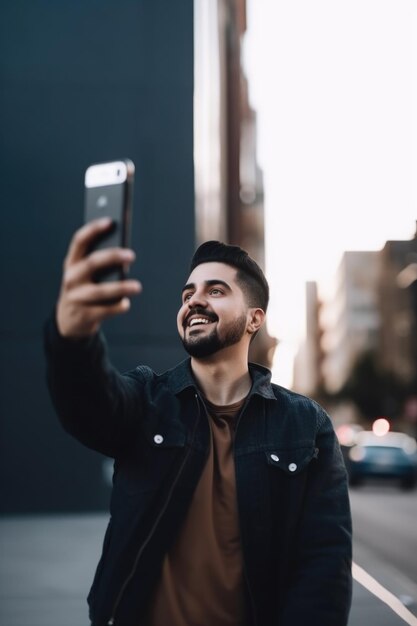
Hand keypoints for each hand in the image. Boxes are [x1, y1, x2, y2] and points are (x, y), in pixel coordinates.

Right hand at [56, 218, 141, 337]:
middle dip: (112, 256)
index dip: (93, 229)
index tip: (110, 221)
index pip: (79, 241)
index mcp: (71, 263)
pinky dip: (117, 307)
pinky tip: (126, 304)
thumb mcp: (85, 274)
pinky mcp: (84, 315)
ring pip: (100, 291)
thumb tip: (125, 256)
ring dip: (120, 287)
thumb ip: (100, 262)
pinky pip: (104, 310)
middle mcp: (71, 278)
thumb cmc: (84, 289)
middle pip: (92, 263)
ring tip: (137, 286)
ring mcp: (76, 297)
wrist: (68, 321)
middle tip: (131, 255)